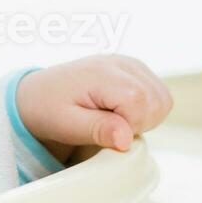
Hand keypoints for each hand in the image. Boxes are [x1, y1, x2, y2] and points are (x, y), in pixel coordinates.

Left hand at [15, 55, 173, 163]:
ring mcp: (130, 63)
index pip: (142, 102)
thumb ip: (98, 130)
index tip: (107, 130)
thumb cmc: (48, 109)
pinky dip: (146, 110)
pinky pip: (159, 95)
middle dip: (139, 123)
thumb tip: (126, 139)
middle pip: (159, 101)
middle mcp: (122, 62)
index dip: (131, 126)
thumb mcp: (67, 125)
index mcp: (103, 72)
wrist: (37, 94)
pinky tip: (121, 111)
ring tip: (113, 119)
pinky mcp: (135, 69)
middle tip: (109, 126)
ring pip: (164, 99)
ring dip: (144, 117)